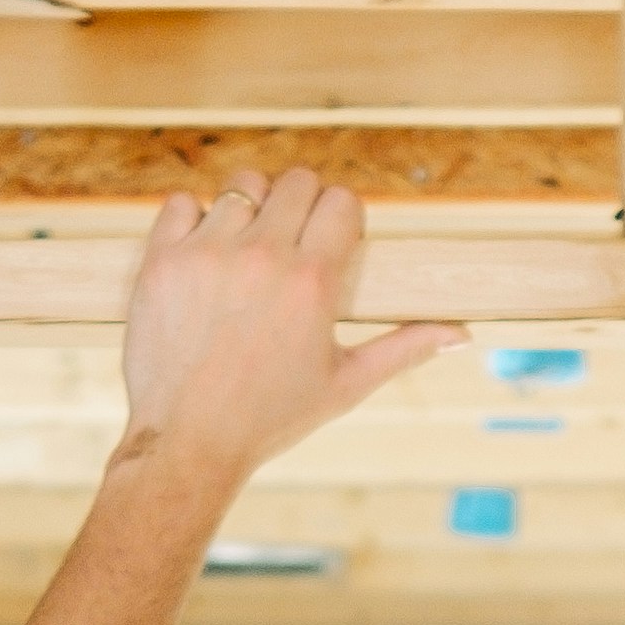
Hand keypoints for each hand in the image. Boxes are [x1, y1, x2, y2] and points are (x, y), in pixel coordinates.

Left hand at [113, 170, 458, 487]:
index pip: (341, 201)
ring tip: (246, 249)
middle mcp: (262, 258)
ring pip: (242, 185)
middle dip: (302, 205)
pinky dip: (195, 218)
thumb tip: (461, 336)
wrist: (187, 442)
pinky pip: (183, 202)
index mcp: (312, 282)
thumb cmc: (270, 418)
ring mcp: (207, 255)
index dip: (342, 217)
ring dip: (250, 208)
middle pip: (297, 181)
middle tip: (292, 244)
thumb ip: (404, 349)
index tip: (330, 243)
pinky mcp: (162, 261)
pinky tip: (205, 254)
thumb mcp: (345, 386)